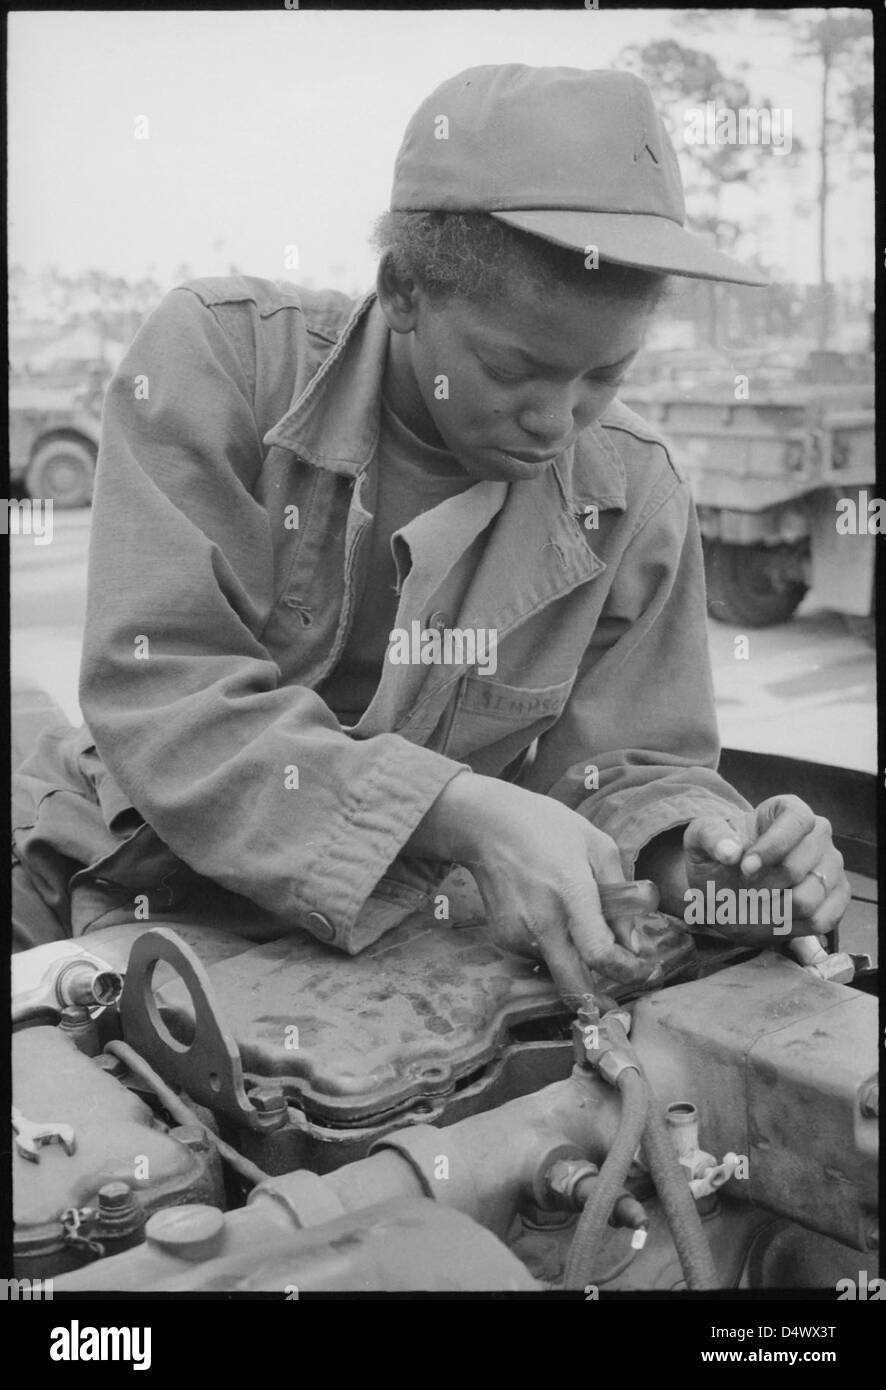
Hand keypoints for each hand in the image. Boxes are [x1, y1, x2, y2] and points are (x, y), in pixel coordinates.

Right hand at [410, 772, 656, 1002]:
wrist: (487, 825)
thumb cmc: (547, 829)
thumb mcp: (598, 847)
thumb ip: (622, 897)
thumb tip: (632, 945)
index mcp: (570, 891)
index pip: (599, 952)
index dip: (627, 971)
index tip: (644, 969)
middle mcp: (540, 919)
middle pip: (573, 986)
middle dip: (599, 1004)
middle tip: (617, 1000)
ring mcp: (517, 932)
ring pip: (558, 970)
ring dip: (576, 963)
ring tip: (576, 922)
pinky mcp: (503, 938)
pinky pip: (539, 955)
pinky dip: (554, 947)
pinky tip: (550, 915)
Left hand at [683, 794, 848, 943]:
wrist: (726, 887)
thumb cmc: (719, 856)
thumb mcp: (702, 839)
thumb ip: (711, 837)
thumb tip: (729, 851)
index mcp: (788, 810)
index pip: (798, 820)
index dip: (774, 846)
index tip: (745, 868)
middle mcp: (818, 835)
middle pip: (802, 864)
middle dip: (766, 884)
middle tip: (744, 889)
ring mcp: (832, 867)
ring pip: (812, 895)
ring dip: (775, 908)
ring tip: (756, 902)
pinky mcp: (837, 897)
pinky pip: (823, 919)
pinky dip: (793, 925)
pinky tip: (774, 916)